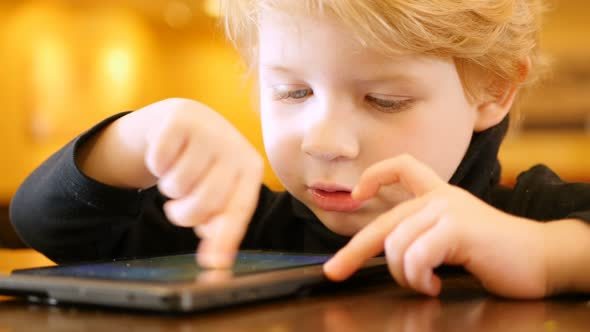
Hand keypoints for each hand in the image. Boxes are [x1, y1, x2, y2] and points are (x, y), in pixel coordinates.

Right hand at [122, 99, 263, 267]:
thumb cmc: (207, 165)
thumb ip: (220, 222)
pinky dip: (156, 165)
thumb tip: (216, 261)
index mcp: (250, 168)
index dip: (225, 239)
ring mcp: (208, 130)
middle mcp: (234, 147)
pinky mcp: (179, 119)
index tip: (213, 264)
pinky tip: (167, 155)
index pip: (238, 210)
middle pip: (204, 203)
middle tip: (178, 208)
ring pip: (177, 185)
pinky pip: (158, 162)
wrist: (188, 120)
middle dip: (184, 215)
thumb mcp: (220, 189)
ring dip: (169, 188)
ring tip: (177, 176)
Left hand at [324, 154, 547, 298]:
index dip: (374, 175)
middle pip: (384, 223)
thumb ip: (423, 234)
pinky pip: (416, 255)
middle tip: (335, 272)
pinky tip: (433, 285)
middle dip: (354, 251)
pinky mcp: (458, 227)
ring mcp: (449, 209)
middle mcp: (440, 197)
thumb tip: (385, 252)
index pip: (402, 166)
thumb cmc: (494, 253)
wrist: (540, 258)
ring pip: (397, 245)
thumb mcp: (452, 235)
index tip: (357, 195)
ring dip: (404, 275)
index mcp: (439, 195)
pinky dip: (418, 277)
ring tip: (424, 284)